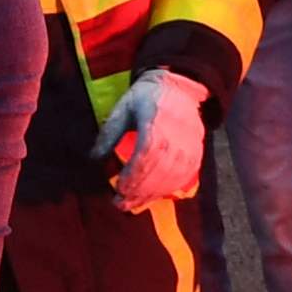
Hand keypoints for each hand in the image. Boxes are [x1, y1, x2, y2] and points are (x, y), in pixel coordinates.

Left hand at [101, 69, 206, 208]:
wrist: (179, 86)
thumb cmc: (146, 97)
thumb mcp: (123, 107)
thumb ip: (110, 132)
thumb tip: (94, 158)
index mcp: (156, 118)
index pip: (148, 151)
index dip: (134, 172)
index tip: (119, 187)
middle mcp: (177, 132)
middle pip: (161, 167)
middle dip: (140, 189)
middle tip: (121, 203)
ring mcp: (190, 143)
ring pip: (174, 174)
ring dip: (153, 193)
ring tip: (134, 204)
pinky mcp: (197, 151)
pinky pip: (186, 175)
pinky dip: (170, 189)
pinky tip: (155, 197)